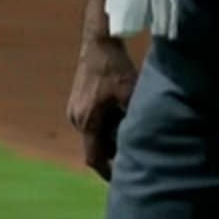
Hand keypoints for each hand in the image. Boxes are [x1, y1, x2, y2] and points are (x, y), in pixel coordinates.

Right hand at [66, 37, 138, 179]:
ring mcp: (74, 109)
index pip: (93, 157)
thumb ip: (134, 117)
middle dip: (111, 148)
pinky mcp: (76, 101)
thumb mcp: (130, 93)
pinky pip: (90, 121)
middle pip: (94, 145)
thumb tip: (144, 136)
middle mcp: (76, 118)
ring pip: (92, 132)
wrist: (99, 42)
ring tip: (126, 125)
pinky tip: (119, 111)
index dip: (106, 170)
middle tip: (131, 146)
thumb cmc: (115, 67)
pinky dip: (103, 123)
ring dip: (108, 134)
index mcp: (87, 121)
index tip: (119, 176)